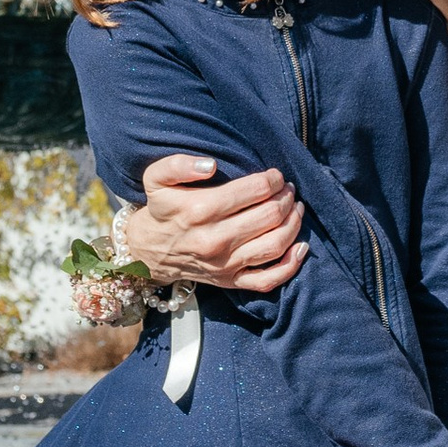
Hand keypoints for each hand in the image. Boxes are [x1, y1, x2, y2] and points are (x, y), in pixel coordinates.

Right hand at [121, 153, 307, 291]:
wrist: (146, 252)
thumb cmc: (160, 210)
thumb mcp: (155, 179)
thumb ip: (178, 164)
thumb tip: (210, 165)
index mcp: (200, 210)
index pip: (254, 191)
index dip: (272, 180)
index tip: (275, 175)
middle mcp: (216, 240)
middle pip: (269, 216)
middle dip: (286, 197)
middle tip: (288, 188)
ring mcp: (225, 264)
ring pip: (275, 245)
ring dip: (294, 223)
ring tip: (296, 207)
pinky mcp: (230, 281)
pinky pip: (268, 280)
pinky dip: (291, 265)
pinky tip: (301, 247)